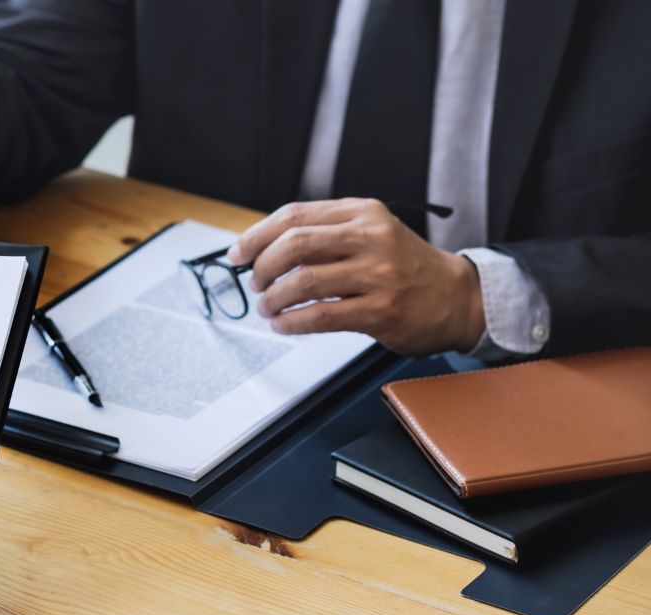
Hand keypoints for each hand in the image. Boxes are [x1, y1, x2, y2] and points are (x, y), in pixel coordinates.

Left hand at [227, 198, 485, 355]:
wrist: (456, 298)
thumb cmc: (403, 267)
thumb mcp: (369, 233)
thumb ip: (323, 235)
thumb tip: (260, 248)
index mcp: (362, 212)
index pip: (294, 215)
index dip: (256, 236)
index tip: (237, 254)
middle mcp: (371, 237)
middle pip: (294, 243)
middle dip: (262, 266)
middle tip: (255, 283)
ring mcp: (378, 274)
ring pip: (303, 281)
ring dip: (273, 299)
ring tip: (267, 307)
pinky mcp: (381, 310)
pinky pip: (320, 315)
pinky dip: (291, 322)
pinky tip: (283, 324)